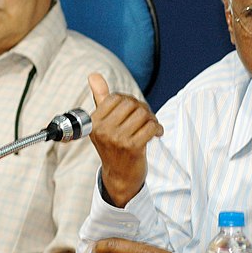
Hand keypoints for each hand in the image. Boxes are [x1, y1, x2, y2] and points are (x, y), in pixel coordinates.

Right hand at [88, 73, 163, 206]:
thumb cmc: (113, 147)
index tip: (134, 111)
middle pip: (131, 103)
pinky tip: (156, 134)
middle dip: (142, 108)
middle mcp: (103, 130)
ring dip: (151, 119)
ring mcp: (117, 139)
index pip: (115, 97)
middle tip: (146, 119)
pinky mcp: (132, 147)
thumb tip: (93, 75)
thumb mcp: (103, 123)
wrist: (120, 177)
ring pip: (142, 114)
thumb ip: (100, 98)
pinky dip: (157, 129)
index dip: (129, 101)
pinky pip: (150, 127)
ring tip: (151, 127)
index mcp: (94, 122)